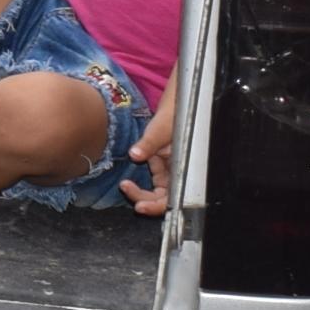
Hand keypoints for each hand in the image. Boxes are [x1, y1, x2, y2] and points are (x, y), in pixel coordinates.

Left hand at [121, 84, 180, 218]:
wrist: (176, 103)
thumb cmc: (175, 115)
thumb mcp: (161, 129)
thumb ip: (149, 143)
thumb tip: (136, 154)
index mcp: (183, 170)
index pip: (171, 198)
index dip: (157, 207)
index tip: (140, 206)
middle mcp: (176, 173)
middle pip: (160, 198)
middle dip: (143, 199)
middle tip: (127, 190)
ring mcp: (168, 169)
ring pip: (153, 190)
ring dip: (138, 191)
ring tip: (125, 185)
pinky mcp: (159, 162)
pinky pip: (149, 178)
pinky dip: (138, 181)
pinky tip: (128, 180)